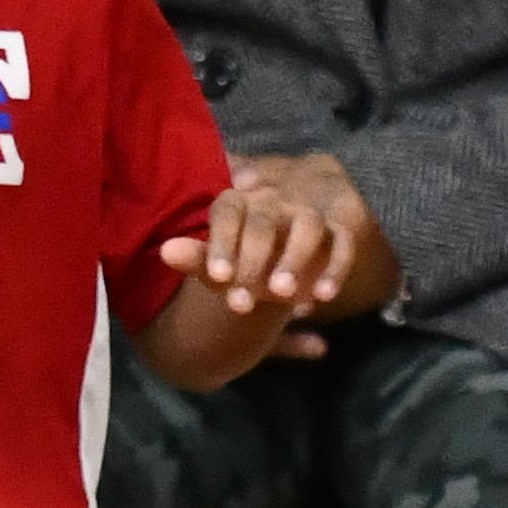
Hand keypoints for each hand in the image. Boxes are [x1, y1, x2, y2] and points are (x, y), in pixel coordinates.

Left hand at [157, 152, 400, 360]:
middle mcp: (275, 205)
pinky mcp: (337, 235)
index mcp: (240, 204)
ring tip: (282, 296)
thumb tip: (164, 251)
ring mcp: (308, 218)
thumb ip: (197, 258)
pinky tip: (321, 299)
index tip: (218, 277)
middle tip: (240, 303)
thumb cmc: (244, 258)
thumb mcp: (221, 263)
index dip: (222, 242)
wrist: (285, 247)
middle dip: (253, 262)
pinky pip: (343, 245)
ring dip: (295, 260)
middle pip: (265, 223)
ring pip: (307, 228)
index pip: (228, 211)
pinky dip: (335, 269)